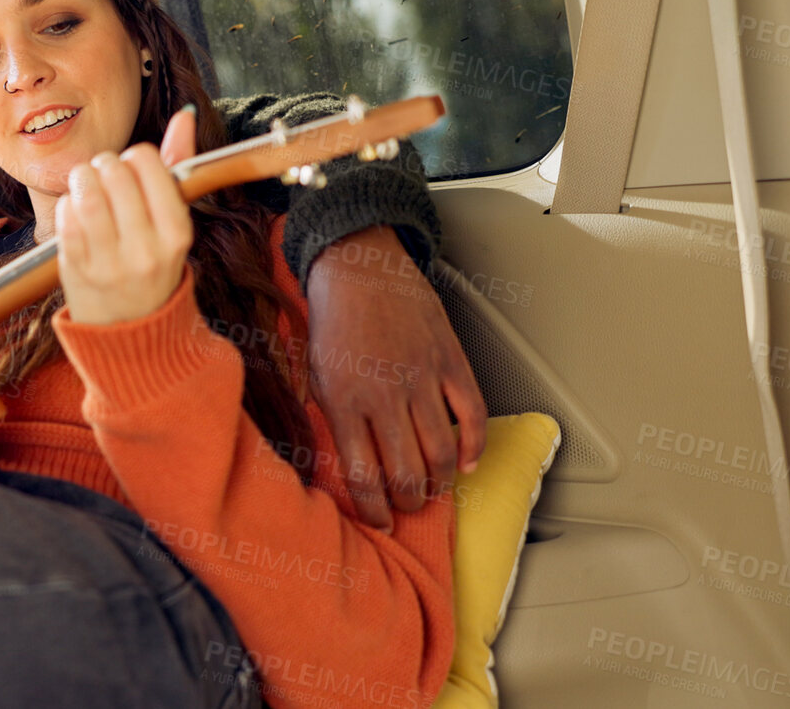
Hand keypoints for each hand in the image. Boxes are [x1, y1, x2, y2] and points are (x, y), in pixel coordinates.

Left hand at [57, 109, 197, 324]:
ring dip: (82, 179)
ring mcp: (109, 262)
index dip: (136, 158)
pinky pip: (65, 215)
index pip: (148, 163)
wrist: (130, 331)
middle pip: (114, 172)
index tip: (135, 172)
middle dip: (104, 164)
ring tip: (88, 187)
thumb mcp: (173, 221)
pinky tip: (77, 213)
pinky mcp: (76, 269)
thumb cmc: (152, 262)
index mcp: (177, 233)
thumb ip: (178, 166)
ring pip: (86, 192)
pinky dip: (67, 204)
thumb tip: (186, 115)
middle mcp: (145, 250)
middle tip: (106, 176)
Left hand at [304, 227, 485, 530]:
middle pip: (406, 474)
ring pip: (441, 453)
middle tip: (408, 507)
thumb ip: (329, 420)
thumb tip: (346, 468)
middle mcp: (384, 395)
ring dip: (439, 483)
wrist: (360, 267)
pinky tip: (466, 463)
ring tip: (433, 489)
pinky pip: (474, 416)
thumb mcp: (314, 375)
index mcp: (344, 401)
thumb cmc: (334, 322)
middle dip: (408, 503)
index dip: (374, 510)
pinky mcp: (449, 361)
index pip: (363, 477)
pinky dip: (475, 447)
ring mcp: (421, 378)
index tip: (380, 522)